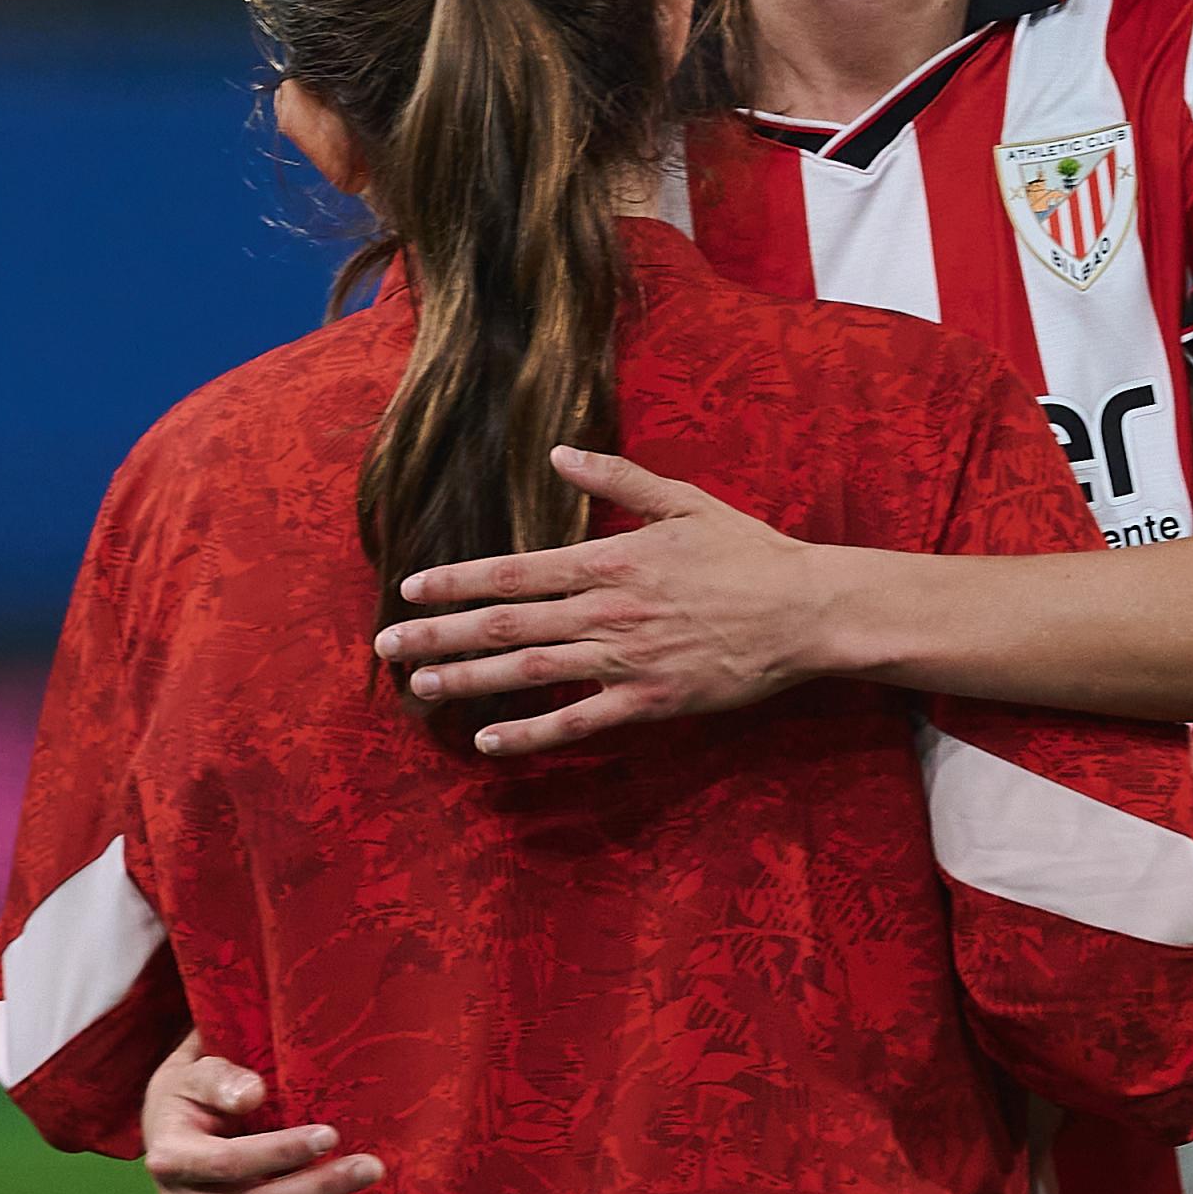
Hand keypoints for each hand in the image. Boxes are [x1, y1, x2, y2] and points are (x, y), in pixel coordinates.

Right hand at [142, 1031, 382, 1193]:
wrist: (173, 1131)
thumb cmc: (195, 1094)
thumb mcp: (198, 1073)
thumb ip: (222, 1080)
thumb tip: (252, 1094)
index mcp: (172, 1159)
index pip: (229, 1162)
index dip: (281, 1152)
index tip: (331, 1135)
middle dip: (317, 1190)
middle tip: (371, 1169)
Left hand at [372, 445, 825, 755]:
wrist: (806, 611)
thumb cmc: (748, 552)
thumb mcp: (683, 500)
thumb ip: (616, 477)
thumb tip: (557, 451)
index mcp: (610, 559)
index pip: (514, 572)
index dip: (455, 581)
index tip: (409, 590)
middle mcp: (607, 610)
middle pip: (505, 624)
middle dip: (438, 635)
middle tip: (386, 649)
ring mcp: (626, 659)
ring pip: (530, 671)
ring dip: (469, 680)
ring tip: (420, 689)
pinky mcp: (651, 701)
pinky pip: (579, 721)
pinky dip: (531, 733)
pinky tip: (489, 742)